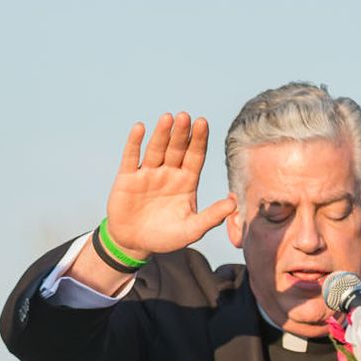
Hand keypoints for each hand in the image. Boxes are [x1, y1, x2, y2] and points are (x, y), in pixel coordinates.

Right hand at [103, 113, 238, 257]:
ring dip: (161, 134)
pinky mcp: (127, 178)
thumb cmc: (165, 237)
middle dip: (181, 133)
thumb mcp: (191, 230)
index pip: (195, 156)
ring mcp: (148, 173)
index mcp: (186, 181)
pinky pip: (131, 157)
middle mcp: (168, 173)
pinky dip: (134, 143)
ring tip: (167, 118)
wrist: (134, 244)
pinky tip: (140, 128)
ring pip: (156, 149)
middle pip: (177, 148)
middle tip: (185, 116)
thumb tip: (233, 203)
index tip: (202, 122)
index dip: (198, 140)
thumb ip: (211, 217)